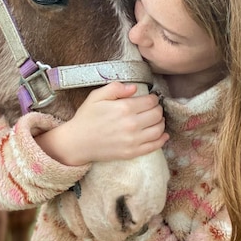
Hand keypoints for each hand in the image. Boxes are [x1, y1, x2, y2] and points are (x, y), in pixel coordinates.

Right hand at [36, 81, 168, 165]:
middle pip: (157, 114)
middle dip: (157, 109)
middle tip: (152, 108)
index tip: (150, 98)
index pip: (150, 101)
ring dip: (160, 123)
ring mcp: (133, 140)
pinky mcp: (132, 152)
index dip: (153, 98)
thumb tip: (134, 87)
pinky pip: (154, 146)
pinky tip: (162, 135)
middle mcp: (131, 124)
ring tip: (156, 120)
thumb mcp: (97, 96)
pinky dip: (162, 139)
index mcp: (124, 108)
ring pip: (159, 129)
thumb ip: (116, 88)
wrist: (77, 142)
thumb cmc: (86, 117)